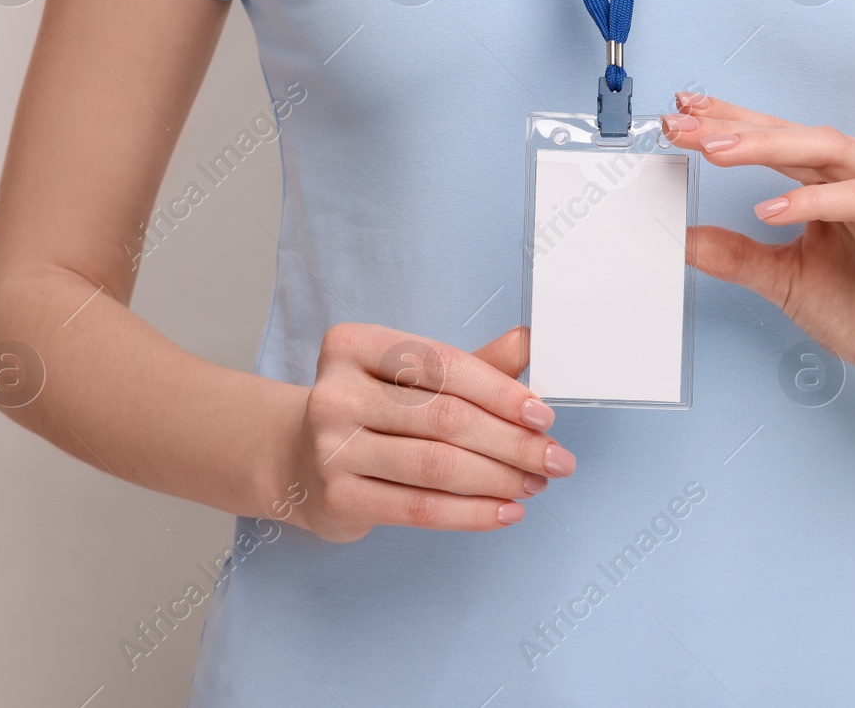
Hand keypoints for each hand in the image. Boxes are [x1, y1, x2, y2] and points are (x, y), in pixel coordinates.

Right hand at [286, 323, 574, 542]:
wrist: (299, 461)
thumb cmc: (373, 410)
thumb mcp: (415, 376)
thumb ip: (473, 363)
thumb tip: (531, 340)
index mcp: (355, 345)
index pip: (443, 365)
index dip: (501, 392)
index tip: (544, 416)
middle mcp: (335, 393)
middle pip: (445, 417)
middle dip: (512, 441)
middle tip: (555, 459)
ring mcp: (331, 448)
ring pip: (437, 465)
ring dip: (499, 478)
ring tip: (535, 484)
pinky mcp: (337, 498)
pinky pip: (419, 508)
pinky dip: (471, 513)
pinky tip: (505, 512)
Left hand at [663, 94, 854, 401]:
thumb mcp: (784, 279)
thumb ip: (737, 256)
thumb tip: (682, 239)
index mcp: (830, 179)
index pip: (774, 138)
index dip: (727, 121)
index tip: (678, 113)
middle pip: (794, 134)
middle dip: (735, 126)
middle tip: (684, 125)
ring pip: (828, 149)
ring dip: (768, 146)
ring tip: (716, 151)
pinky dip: (814, 200)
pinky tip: (771, 208)